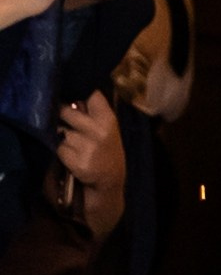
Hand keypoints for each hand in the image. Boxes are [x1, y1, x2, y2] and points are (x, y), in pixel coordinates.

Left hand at [52, 90, 126, 240]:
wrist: (109, 181)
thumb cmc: (107, 151)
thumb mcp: (108, 129)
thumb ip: (95, 112)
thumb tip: (71, 94)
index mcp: (108, 119)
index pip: (91, 95)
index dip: (78, 92)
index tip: (71, 93)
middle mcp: (98, 131)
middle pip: (66, 111)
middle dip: (61, 115)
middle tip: (64, 121)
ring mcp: (86, 146)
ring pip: (60, 131)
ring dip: (60, 135)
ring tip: (71, 142)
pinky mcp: (75, 161)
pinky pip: (57, 148)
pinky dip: (60, 150)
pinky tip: (70, 155)